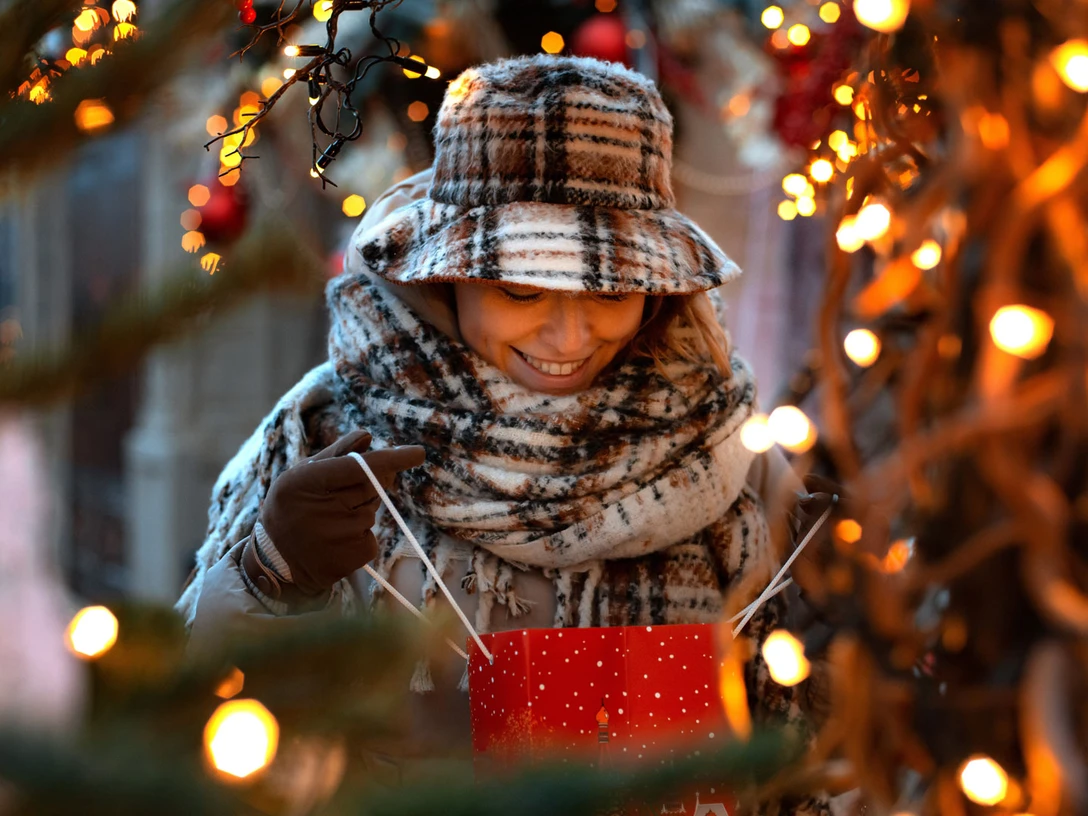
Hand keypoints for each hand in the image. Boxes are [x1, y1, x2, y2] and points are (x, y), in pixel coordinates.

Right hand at [259, 430, 425, 596]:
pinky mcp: (351, 557)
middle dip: (371, 483)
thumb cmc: (292, 506)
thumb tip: (367, 435)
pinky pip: (370, 536)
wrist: (275, 560)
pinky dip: (360, 535)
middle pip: (372, 486)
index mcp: (307, 481)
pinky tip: (337, 539)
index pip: (359, 467)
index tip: (418, 452)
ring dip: (360, 510)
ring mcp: (339, 536)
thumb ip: (337, 453)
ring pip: (372, 511)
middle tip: (345, 492)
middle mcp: (323, 509)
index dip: (392, 459)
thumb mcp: (303, 474)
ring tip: (332, 520)